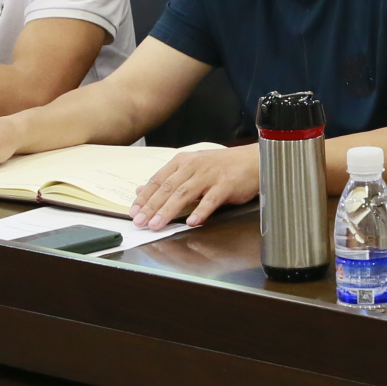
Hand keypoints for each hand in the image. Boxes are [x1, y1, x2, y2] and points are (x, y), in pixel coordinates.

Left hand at [131, 144, 259, 228]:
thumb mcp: (190, 168)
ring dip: (168, 210)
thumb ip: (167, 180)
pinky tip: (191, 222)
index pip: (158, 180)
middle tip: (140, 222)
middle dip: (151, 207)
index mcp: (182, 162)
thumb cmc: (221, 166)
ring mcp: (209, 176)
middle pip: (168, 188)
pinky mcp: (225, 185)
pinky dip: (200, 211)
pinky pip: (210, 200)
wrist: (252, 160)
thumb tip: (141, 190)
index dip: (145, 197)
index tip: (134, 211)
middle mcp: (193, 167)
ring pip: (184, 194)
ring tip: (157, 225)